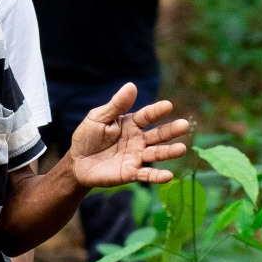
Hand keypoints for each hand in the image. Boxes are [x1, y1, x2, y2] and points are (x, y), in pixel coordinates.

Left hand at [67, 84, 193, 189]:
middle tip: (184, 125)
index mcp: (131, 124)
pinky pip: (146, 175)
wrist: (77, 162)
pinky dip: (157, 176)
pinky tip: (168, 175)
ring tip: (182, 149)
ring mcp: (136, 156)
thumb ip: (116, 105)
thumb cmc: (88, 137)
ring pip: (156, 154)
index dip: (157, 111)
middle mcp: (138, 140)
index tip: (168, 105)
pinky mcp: (131, 173)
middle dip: (171, 130)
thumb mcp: (98, 117)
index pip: (147, 116)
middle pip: (158, 134)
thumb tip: (131, 85)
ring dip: (169, 152)